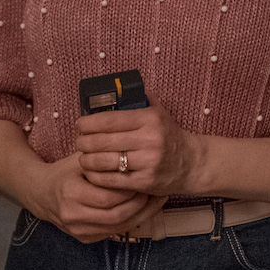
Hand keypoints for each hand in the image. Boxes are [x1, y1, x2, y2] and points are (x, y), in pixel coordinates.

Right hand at [25, 151, 168, 243]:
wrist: (42, 194)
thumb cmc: (65, 171)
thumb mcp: (80, 159)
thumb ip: (103, 155)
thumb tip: (133, 149)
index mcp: (70, 193)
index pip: (108, 197)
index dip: (129, 190)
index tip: (144, 178)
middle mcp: (72, 215)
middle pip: (116, 216)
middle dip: (139, 204)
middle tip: (155, 190)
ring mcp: (78, 230)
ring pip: (118, 227)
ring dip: (140, 215)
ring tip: (155, 200)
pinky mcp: (84, 237)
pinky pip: (113, 232)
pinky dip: (131, 222)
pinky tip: (144, 210)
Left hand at [76, 103, 203, 196]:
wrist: (191, 163)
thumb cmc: (169, 135)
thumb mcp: (160, 113)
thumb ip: (141, 100)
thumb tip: (116, 88)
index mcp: (150, 119)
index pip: (109, 119)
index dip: (88, 123)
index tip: (80, 124)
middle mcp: (149, 139)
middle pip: (102, 141)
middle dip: (83, 142)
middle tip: (78, 142)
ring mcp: (147, 162)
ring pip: (104, 161)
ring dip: (87, 159)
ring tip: (83, 157)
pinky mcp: (144, 181)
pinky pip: (111, 180)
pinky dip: (96, 176)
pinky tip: (92, 172)